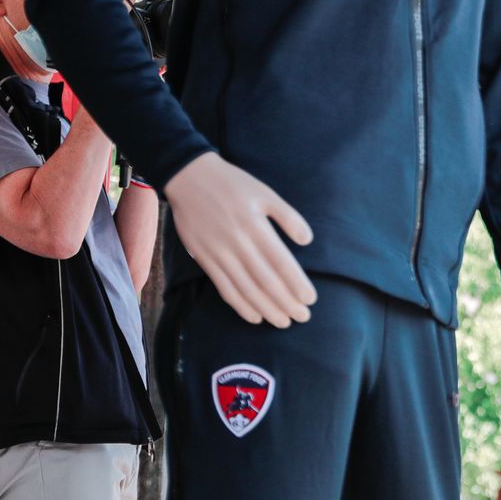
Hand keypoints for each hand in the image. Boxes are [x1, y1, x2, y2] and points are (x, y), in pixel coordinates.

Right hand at [164, 152, 317, 327]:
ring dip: (266, 308)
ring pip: (246, 289)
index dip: (297, 284)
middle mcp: (238, 243)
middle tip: (303, 317)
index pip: (281, 263)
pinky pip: (224, 287)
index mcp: (256, 227)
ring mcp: (219, 253)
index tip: (311, 299)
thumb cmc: (233, 184)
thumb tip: (307, 241)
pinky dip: (240, 305)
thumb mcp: (266, 193)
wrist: (189, 178)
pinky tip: (254, 316)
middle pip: (266, 281)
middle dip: (286, 302)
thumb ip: (288, 217)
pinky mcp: (204, 259)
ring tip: (283, 322)